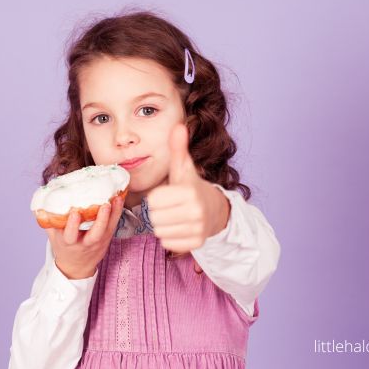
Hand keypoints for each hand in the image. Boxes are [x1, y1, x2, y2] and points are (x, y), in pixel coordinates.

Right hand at [44, 195, 124, 278]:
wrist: (77, 267)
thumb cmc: (63, 247)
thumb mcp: (53, 237)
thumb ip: (48, 221)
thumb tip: (40, 204)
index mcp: (68, 243)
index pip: (70, 236)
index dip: (72, 225)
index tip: (74, 213)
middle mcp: (85, 244)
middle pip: (95, 235)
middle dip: (100, 221)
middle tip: (104, 205)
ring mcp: (98, 242)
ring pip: (107, 230)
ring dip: (113, 214)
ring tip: (116, 199)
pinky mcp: (107, 239)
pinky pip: (113, 226)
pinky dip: (117, 213)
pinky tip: (119, 200)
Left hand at [147, 123, 229, 253]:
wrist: (215, 210)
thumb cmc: (192, 187)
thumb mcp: (184, 168)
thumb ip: (178, 148)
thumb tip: (178, 125)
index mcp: (189, 192)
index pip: (153, 200)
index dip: (157, 197)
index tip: (167, 194)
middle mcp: (195, 211)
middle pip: (154, 217)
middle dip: (158, 212)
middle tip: (170, 206)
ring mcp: (198, 229)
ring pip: (159, 231)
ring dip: (162, 225)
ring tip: (174, 216)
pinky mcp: (197, 243)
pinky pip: (168, 243)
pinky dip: (170, 237)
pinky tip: (179, 227)